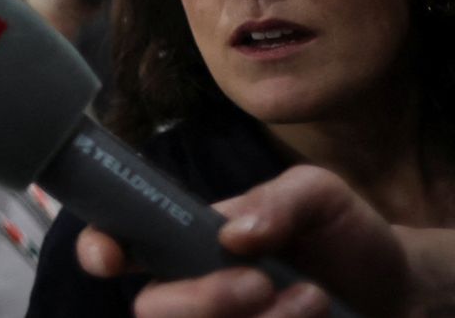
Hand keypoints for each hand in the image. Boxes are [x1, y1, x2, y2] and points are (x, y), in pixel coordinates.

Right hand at [75, 165, 413, 316]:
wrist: (397, 289)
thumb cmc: (343, 234)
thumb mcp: (318, 193)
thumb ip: (277, 199)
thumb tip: (232, 233)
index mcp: (187, 239)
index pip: (119, 244)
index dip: (99, 249)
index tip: (111, 259)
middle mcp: (192, 289)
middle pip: (151, 308)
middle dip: (199, 298)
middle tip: (256, 281)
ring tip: (308, 298)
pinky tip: (312, 314)